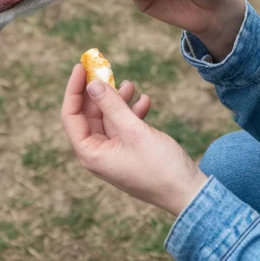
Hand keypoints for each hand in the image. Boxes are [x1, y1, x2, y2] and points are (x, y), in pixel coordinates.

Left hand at [60, 65, 208, 215]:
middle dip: (99, 92)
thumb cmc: (160, 167)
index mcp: (91, 153)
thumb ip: (112, 106)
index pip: (71, 115)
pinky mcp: (130, 152)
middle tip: (107, 69)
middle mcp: (98, 154)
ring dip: (118, 100)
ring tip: (131, 84)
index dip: (74, 90)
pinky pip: (124, 127)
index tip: (81, 67)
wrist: (188, 193)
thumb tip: (92, 84)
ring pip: (109, 118)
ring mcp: (114, 153)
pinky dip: (132, 113)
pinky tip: (146, 101)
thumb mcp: (134, 131)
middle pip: (89, 115)